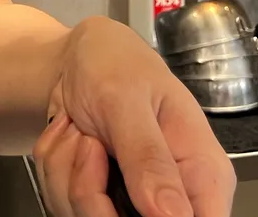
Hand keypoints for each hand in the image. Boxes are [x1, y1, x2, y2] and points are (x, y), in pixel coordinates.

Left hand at [32, 18, 234, 216]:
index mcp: (202, 174)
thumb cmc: (117, 64)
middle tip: (90, 143)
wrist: (79, 58)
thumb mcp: (129, 100)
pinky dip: (55, 170)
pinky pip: (63, 207)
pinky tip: (71, 140)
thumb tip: (172, 214)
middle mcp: (172, 198)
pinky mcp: (99, 201)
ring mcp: (133, 203)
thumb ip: (150, 157)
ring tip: (82, 132)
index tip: (130, 198)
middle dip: (92, 194)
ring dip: (67, 172)